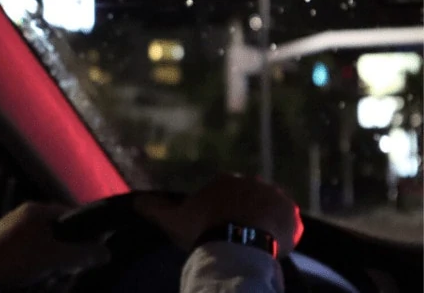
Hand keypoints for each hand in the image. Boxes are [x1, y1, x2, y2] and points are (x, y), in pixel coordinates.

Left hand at [0, 202, 110, 287]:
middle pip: (58, 233)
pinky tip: (34, 281)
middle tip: (69, 271)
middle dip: (67, 254)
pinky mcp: (0, 251)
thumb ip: (84, 253)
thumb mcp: (57, 257)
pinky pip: (28, 258)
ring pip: (44, 248)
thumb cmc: (16, 260)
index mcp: (35, 209)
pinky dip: (36, 269)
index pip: (71, 214)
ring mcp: (9, 234)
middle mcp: (22, 216)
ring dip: (51, 265)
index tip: (94, 252)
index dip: (86, 232)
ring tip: (49, 279)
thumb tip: (107, 253)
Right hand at [134, 174, 303, 257]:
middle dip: (244, 213)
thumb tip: (135, 201)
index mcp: (225, 180)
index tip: (218, 226)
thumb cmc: (203, 229)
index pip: (225, 192)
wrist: (236, 245)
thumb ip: (155, 208)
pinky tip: (273, 246)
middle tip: (236, 235)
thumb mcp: (173, 219)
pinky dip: (283, 233)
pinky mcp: (292, 214)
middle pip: (248, 198)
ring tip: (255, 243)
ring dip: (264, 221)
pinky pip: (288, 223)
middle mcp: (252, 182)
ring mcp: (274, 197)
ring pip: (268, 209)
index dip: (221, 210)